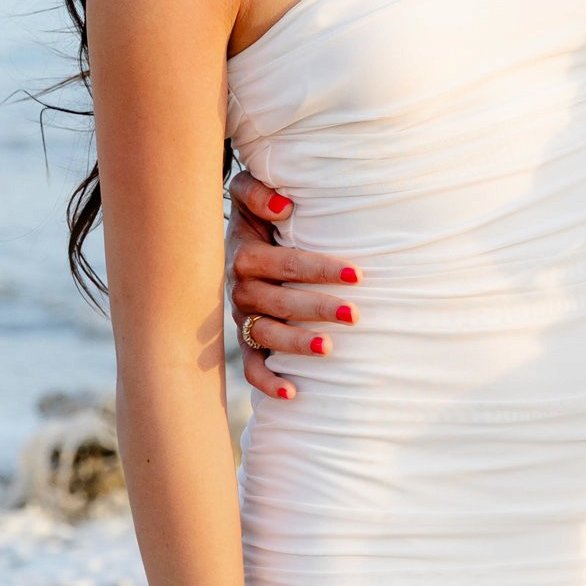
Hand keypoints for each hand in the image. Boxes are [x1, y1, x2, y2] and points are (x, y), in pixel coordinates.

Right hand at [224, 171, 360, 399]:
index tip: (357, 275)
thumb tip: (284, 206)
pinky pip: (251, 364)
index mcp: (245, 254)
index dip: (319, 269)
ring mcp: (243, 316)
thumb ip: (258, 191)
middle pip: (279, 301)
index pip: (284, 263)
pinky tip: (292, 394)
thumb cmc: (257, 211)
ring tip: (329, 347)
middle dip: (318, 307)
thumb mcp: (248, 191)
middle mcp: (241, 288)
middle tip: (356, 314)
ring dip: (296, 343)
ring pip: (266, 335)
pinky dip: (267, 381)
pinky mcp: (245, 338)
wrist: (227, 236)